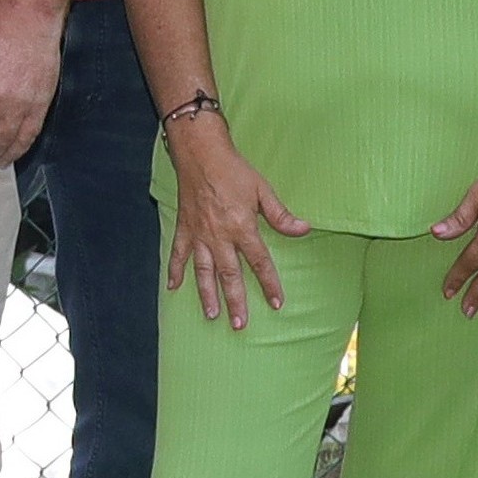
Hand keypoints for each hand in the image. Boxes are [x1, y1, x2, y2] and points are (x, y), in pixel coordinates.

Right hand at [161, 112, 306, 327]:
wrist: (200, 152)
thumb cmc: (233, 169)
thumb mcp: (262, 189)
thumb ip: (281, 215)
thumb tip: (304, 230)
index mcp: (241, 227)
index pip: (259, 262)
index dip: (269, 284)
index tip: (277, 303)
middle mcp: (219, 236)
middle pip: (229, 275)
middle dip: (235, 301)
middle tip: (240, 324)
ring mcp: (199, 234)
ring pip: (203, 271)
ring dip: (207, 294)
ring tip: (211, 315)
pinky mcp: (184, 228)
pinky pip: (178, 254)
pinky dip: (175, 271)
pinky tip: (172, 287)